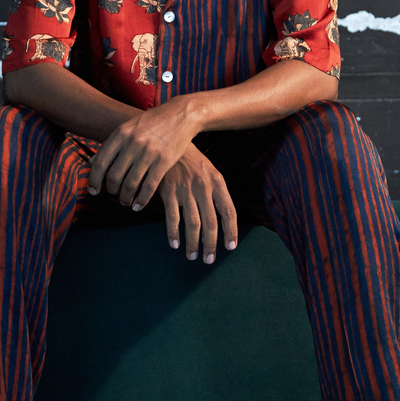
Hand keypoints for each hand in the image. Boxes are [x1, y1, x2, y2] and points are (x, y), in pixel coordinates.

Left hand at [88, 96, 199, 209]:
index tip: (93, 191)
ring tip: (125, 201)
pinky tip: (138, 206)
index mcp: (121, 134)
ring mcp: (149, 152)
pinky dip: (141, 200)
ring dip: (125, 197)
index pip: (100, 162)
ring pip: (130, 184)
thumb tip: (91, 163)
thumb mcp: (129, 127)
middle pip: (114, 176)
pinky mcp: (164, 161)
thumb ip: (112, 144)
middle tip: (113, 194)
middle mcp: (133, 143)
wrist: (181, 115)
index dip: (94, 180)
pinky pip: (149, 186)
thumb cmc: (152, 122)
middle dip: (111, 190)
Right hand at [157, 145, 238, 262]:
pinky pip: (172, 218)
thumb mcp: (209, 170)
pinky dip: (173, 233)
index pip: (229, 211)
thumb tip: (221, 219)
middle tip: (209, 260)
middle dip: (211, 245)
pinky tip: (175, 244)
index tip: (230, 247)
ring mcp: (185, 190)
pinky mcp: (168, 191)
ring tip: (192, 256)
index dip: (231, 231)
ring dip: (193, 244)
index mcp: (217, 182)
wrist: (168, 141)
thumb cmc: (190, 159)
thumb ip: (215, 192)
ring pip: (193, 224)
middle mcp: (203, 187)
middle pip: (211, 222)